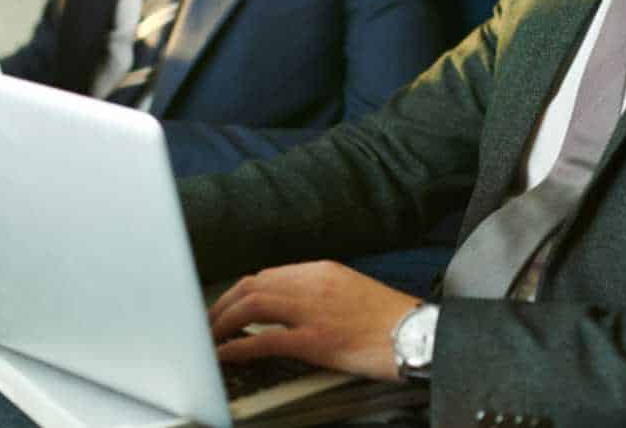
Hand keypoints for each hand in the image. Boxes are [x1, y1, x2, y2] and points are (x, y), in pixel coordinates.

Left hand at [207, 260, 419, 381]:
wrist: (418, 335)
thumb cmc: (391, 321)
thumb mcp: (352, 293)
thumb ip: (319, 295)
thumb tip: (289, 310)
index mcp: (323, 271)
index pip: (267, 275)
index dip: (240, 291)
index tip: (226, 305)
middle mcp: (314, 284)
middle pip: (252, 285)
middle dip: (222, 304)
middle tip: (207, 322)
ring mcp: (314, 311)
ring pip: (252, 305)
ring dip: (223, 321)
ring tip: (209, 338)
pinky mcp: (316, 340)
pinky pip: (265, 339)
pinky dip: (238, 345)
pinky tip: (226, 353)